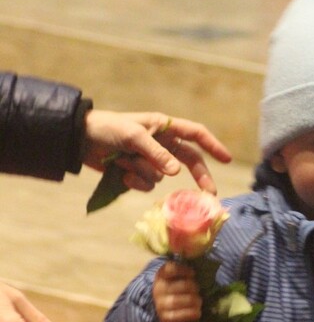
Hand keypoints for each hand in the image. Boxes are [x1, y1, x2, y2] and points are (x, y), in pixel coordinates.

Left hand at [82, 110, 231, 193]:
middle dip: (198, 176)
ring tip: (124, 162)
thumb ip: (157, 154)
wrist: (79, 139)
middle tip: (209, 194)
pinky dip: (135, 181)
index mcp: (164, 127)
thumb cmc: (108, 128)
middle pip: (188, 161)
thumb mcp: (133, 137)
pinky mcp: (136, 173)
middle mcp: (161, 143)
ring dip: (144, 172)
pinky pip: (146, 184)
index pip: (195, 134)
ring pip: (162, 176)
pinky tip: (120, 173)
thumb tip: (177, 172)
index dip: (212, 145)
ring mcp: (149, 159)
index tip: (227, 159)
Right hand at [153, 261, 201, 321]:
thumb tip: (203, 268)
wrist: (161, 309)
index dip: (184, 270)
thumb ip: (185, 272)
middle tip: (198, 290)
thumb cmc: (174, 289)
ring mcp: (161, 304)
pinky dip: (192, 313)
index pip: (171, 269)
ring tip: (199, 301)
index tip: (193, 274)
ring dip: (194, 301)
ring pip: (181, 300)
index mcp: (162, 275)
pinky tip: (198, 312)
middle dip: (194, 288)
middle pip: (183, 285)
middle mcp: (159, 289)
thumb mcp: (175, 277)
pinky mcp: (165, 317)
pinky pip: (180, 315)